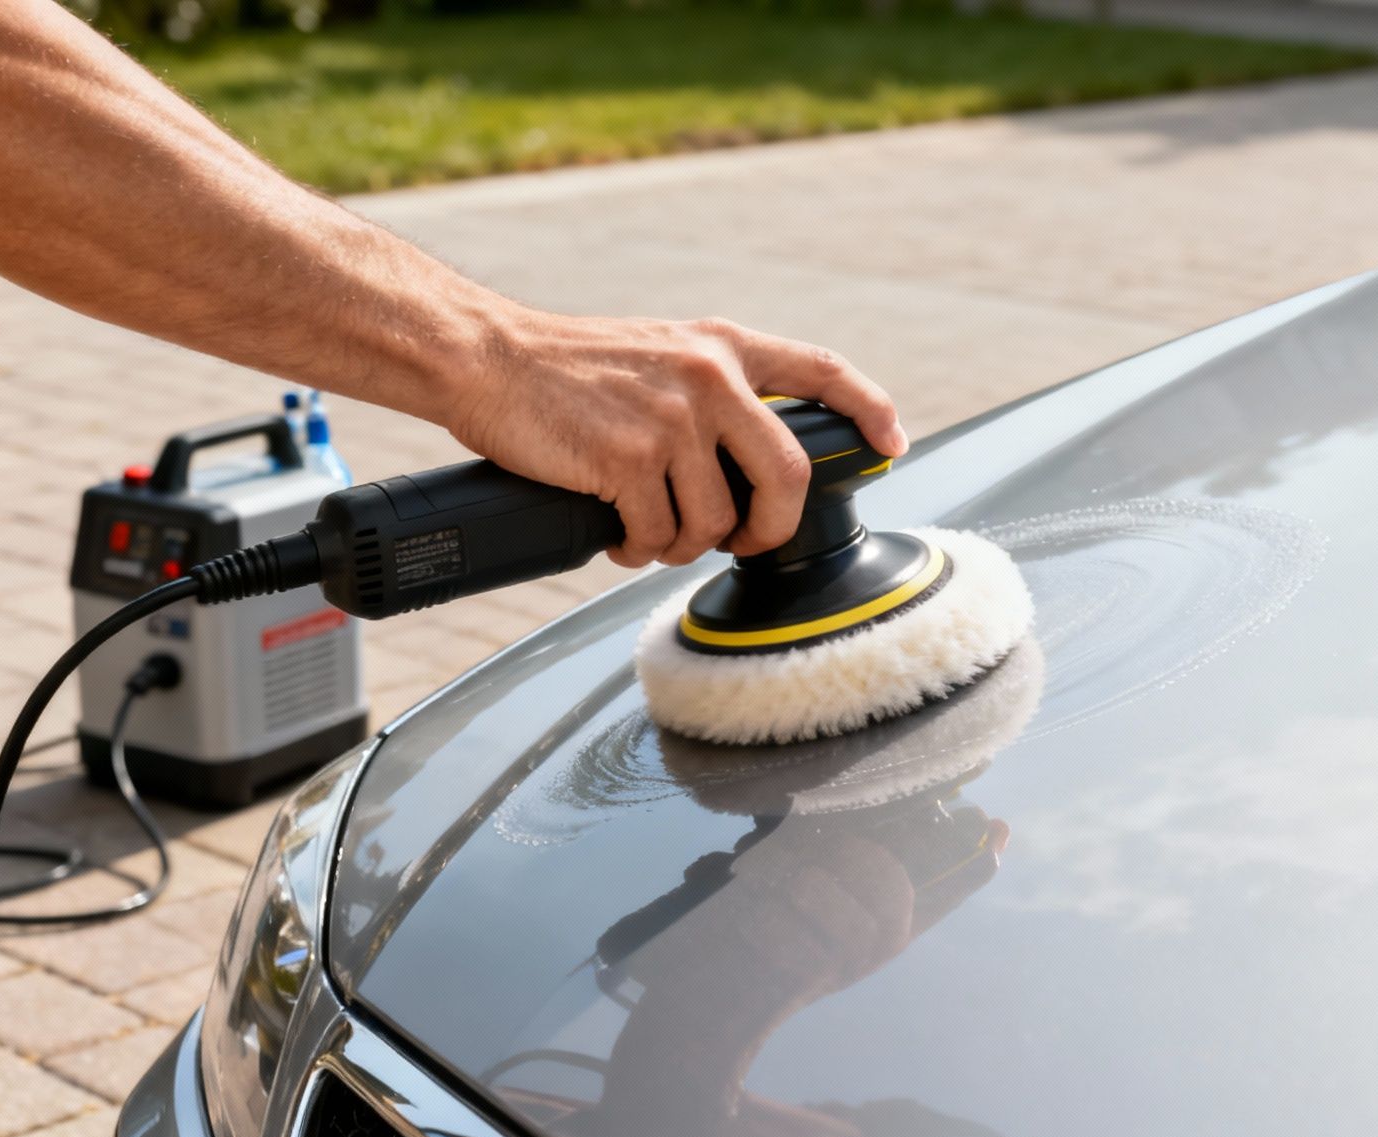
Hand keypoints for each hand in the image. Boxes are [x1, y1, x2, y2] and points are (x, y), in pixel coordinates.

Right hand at [446, 311, 906, 567]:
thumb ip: (714, 391)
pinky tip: (617, 534)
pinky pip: (658, 535)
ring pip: (715, 520)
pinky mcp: (630, 457)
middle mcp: (710, 376)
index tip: (891, 445)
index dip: (870, 411)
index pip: (824, 370)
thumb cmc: (567, 370)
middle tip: (743, 542)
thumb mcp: (660, 354)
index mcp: (724, 346)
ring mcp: (673, 417)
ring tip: (648, 530)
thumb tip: (753, 467)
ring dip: (682, 543)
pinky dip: (639, 549)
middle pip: (788, 475)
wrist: (487, 358)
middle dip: (771, 528)